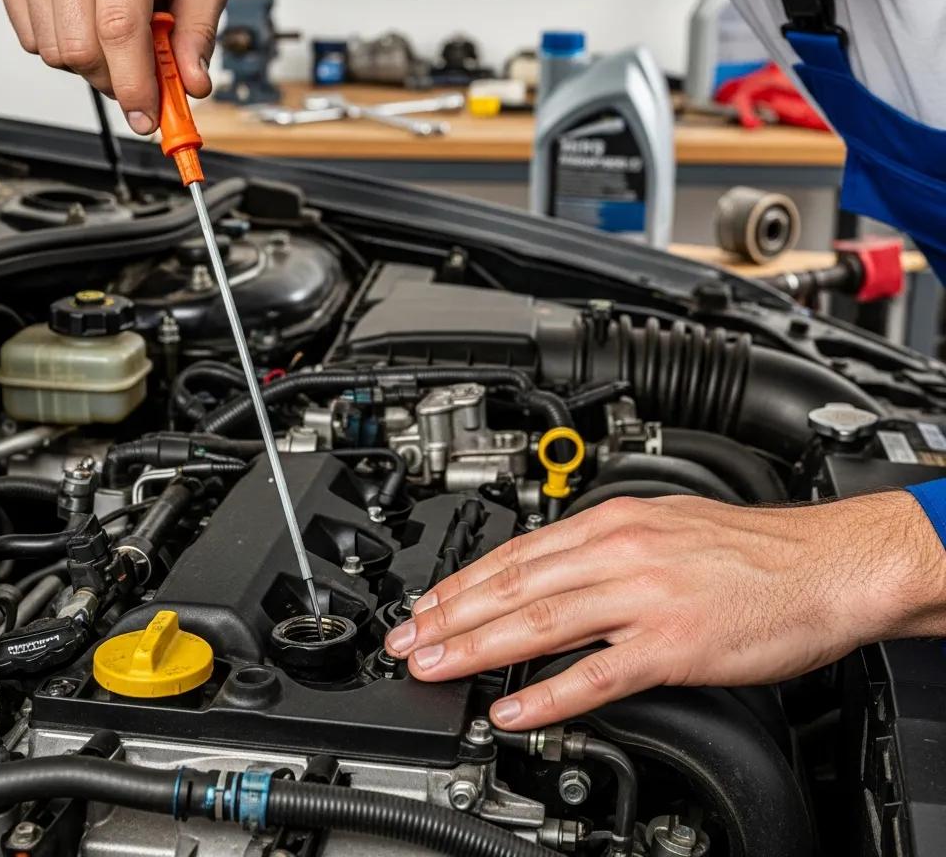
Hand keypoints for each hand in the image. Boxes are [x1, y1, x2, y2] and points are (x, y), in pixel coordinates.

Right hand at [0, 0, 238, 132]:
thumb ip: (198, 38)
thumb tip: (190, 87)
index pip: (119, 31)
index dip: (135, 86)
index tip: (149, 118)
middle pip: (81, 50)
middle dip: (118, 80)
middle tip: (147, 72)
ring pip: (54, 51)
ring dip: (94, 63)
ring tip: (123, 32)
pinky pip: (32, 37)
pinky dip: (66, 44)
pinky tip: (92, 18)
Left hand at [385, 492, 945, 729]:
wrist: (823, 563)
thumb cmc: (749, 548)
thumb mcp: (663, 523)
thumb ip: (605, 545)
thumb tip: (556, 567)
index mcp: (614, 522)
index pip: (518, 552)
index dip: (464, 582)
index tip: (428, 604)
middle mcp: (620, 554)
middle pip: (515, 585)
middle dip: (452, 615)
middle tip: (408, 640)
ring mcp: (643, 599)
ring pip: (541, 623)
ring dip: (479, 648)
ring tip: (437, 667)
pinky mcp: (673, 646)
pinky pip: (597, 674)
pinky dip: (549, 695)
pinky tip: (515, 709)